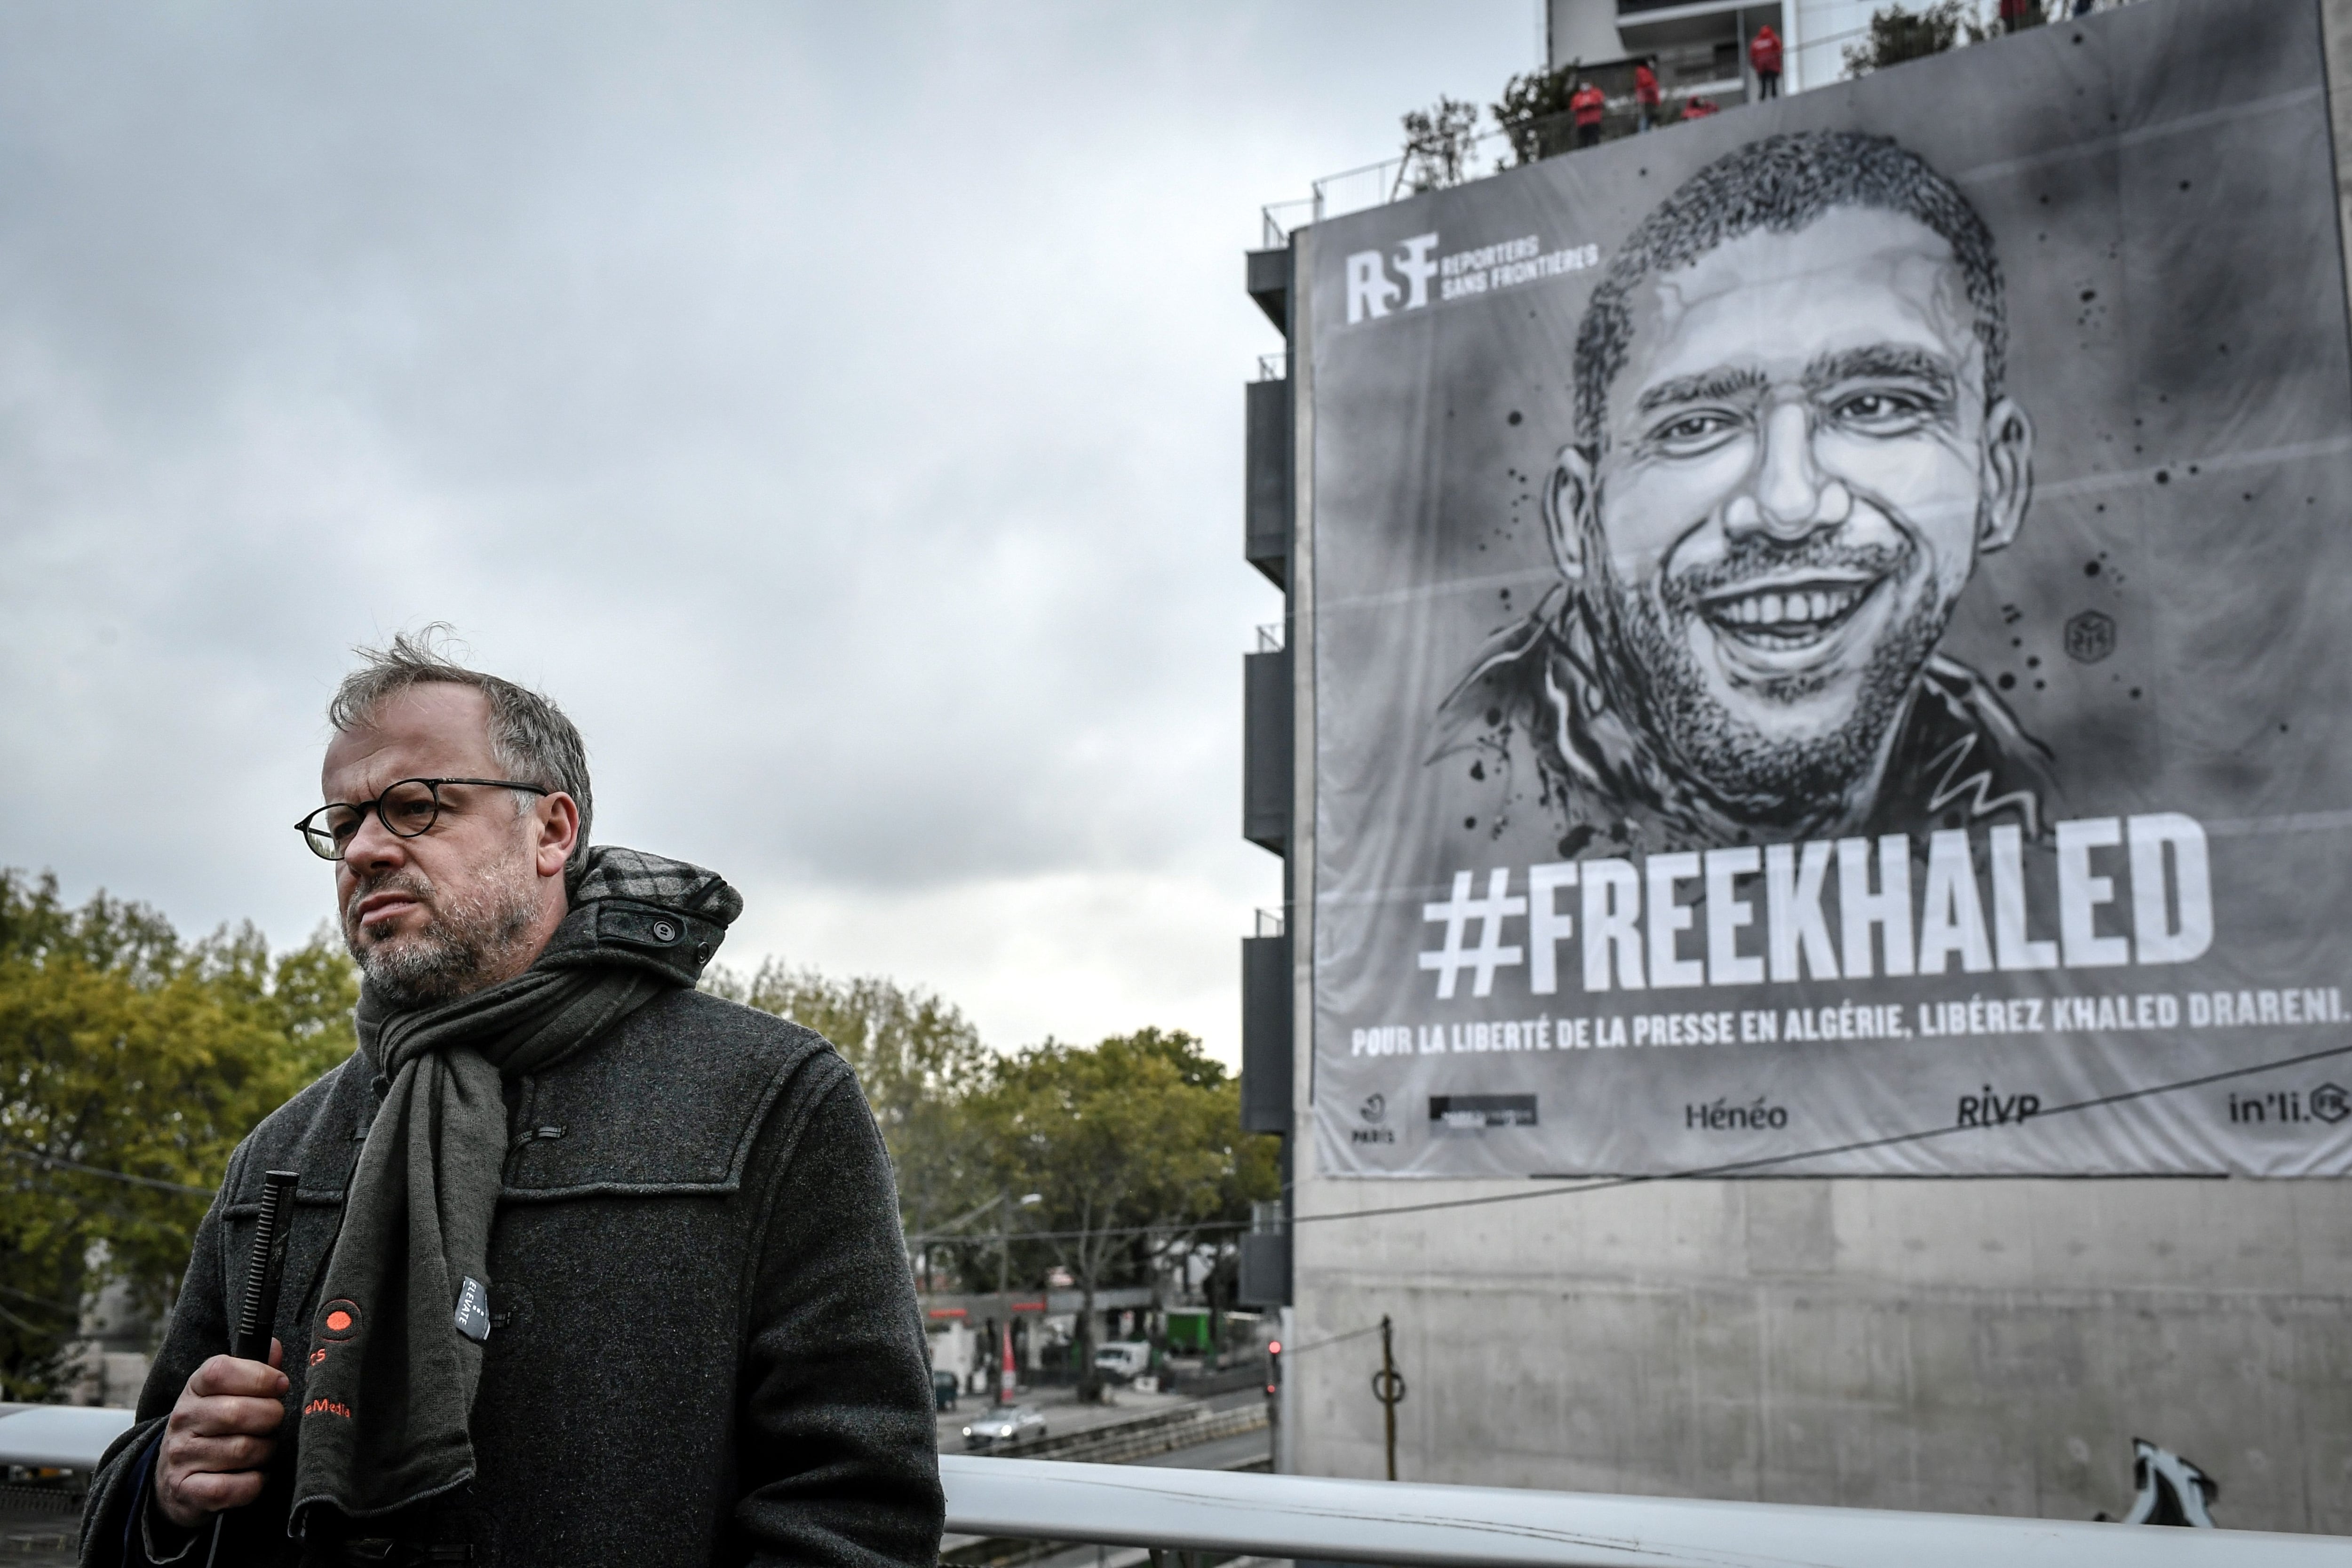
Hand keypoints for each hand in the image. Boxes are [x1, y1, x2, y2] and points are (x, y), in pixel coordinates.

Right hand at [153, 1340, 286, 1530]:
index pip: (220, 1371)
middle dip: (271, 1417)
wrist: (175, 1478)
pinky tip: (253, 1476)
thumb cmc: (215, 1427)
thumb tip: (275, 1347)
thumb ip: (255, 1370)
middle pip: (239, 1412)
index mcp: (194, 1389)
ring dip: (265, 1451)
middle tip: (274, 1422)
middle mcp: (183, 1420)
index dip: (259, 1376)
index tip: (280, 1384)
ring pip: (243, 1450)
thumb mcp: (228, 1393)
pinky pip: (233, 1487)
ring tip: (262, 1449)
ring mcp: (181, 1456)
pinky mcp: (186, 1491)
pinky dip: (254, 1483)